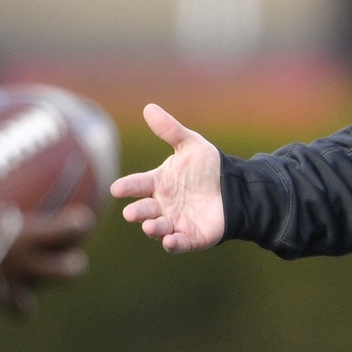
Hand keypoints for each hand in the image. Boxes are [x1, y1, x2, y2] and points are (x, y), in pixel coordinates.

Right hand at [0, 177, 93, 323]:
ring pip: (24, 308)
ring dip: (23, 306)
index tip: (84, 219)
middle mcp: (23, 268)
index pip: (66, 230)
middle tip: (74, 263)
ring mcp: (4, 292)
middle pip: (62, 273)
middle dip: (70, 268)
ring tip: (21, 305)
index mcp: (27, 238)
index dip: (78, 224)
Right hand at [109, 104, 224, 252]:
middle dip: (137, 212)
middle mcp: (162, 205)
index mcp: (158, 183)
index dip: (127, 187)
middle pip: (145, 210)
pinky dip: (174, 244)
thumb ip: (170, 130)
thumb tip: (149, 107)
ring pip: (159, 228)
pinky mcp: (191, 237)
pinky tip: (170, 241)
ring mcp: (175, 222)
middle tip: (131, 213)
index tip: (117, 189)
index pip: (138, 184)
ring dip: (153, 228)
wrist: (234, 189)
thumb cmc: (207, 168)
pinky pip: (179, 243)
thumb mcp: (190, 145)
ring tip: (151, 226)